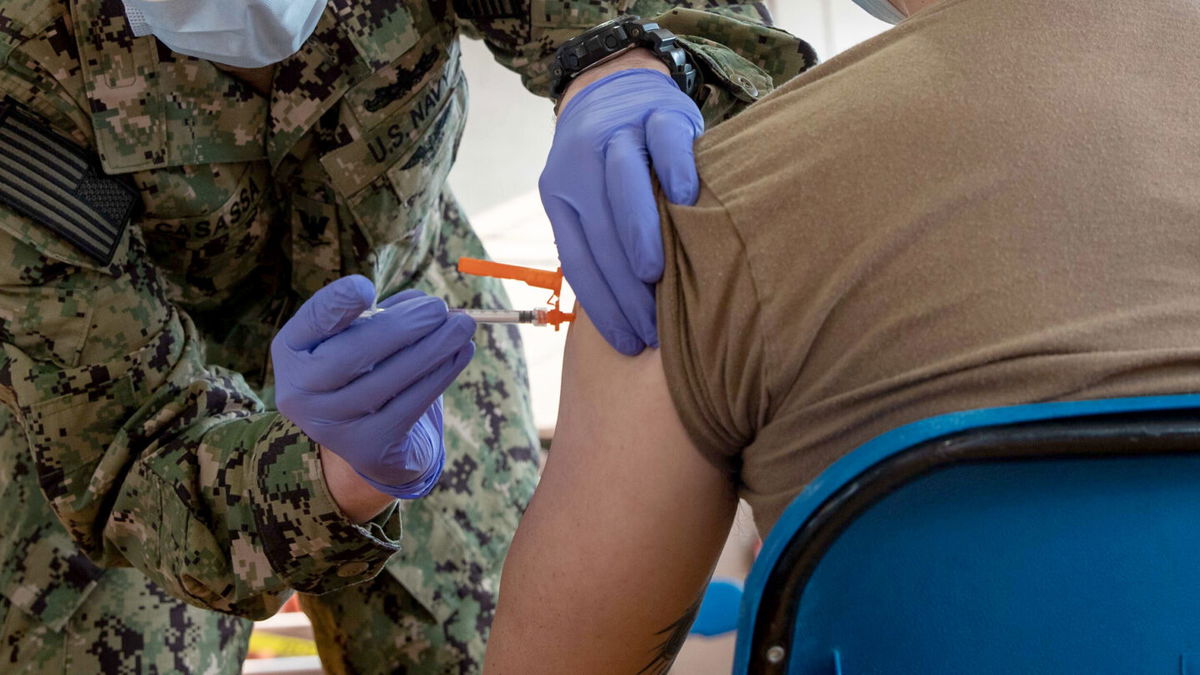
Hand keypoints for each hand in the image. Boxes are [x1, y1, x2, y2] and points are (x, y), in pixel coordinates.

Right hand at [271, 276, 475, 498]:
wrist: (367, 435)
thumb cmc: (363, 368)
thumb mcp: (358, 335)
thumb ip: (381, 313)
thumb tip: (422, 303)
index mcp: (292, 350)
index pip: (311, 322)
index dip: (335, 305)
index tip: (366, 288)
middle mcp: (300, 392)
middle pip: (350, 355)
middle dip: (401, 328)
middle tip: (438, 308)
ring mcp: (330, 425)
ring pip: (385, 382)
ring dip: (431, 350)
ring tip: (462, 326)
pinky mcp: (366, 447)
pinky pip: (409, 406)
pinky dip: (440, 376)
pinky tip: (462, 353)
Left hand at [541, 64, 703, 355]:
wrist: (617, 86)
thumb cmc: (608, 164)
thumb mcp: (587, 198)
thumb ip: (597, 241)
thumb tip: (620, 314)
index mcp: (560, 192)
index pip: (578, 259)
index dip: (602, 306)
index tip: (628, 342)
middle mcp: (581, 163)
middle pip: (599, 231)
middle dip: (623, 286)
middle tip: (652, 328)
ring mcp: (619, 133)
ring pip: (623, 185)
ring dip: (639, 234)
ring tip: (656, 277)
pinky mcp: (658, 112)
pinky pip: (665, 143)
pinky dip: (675, 170)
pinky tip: (688, 201)